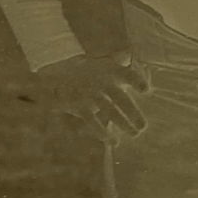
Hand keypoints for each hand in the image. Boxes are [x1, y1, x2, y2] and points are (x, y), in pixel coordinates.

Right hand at [25, 52, 148, 136]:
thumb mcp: (98, 62)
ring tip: (135, 133)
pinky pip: (94, 121)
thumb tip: (129, 57)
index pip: (127, 74)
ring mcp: (90, 95)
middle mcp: (101, 82)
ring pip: (111, 112)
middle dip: (133, 113)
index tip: (146, 90)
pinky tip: (113, 141)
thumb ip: (116, 61)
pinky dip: (103, 132)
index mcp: (109, 70)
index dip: (137, 81)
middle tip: (143, 127)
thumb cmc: (81, 70)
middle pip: (121, 99)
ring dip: (124, 124)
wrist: (51, 77)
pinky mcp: (80, 106)